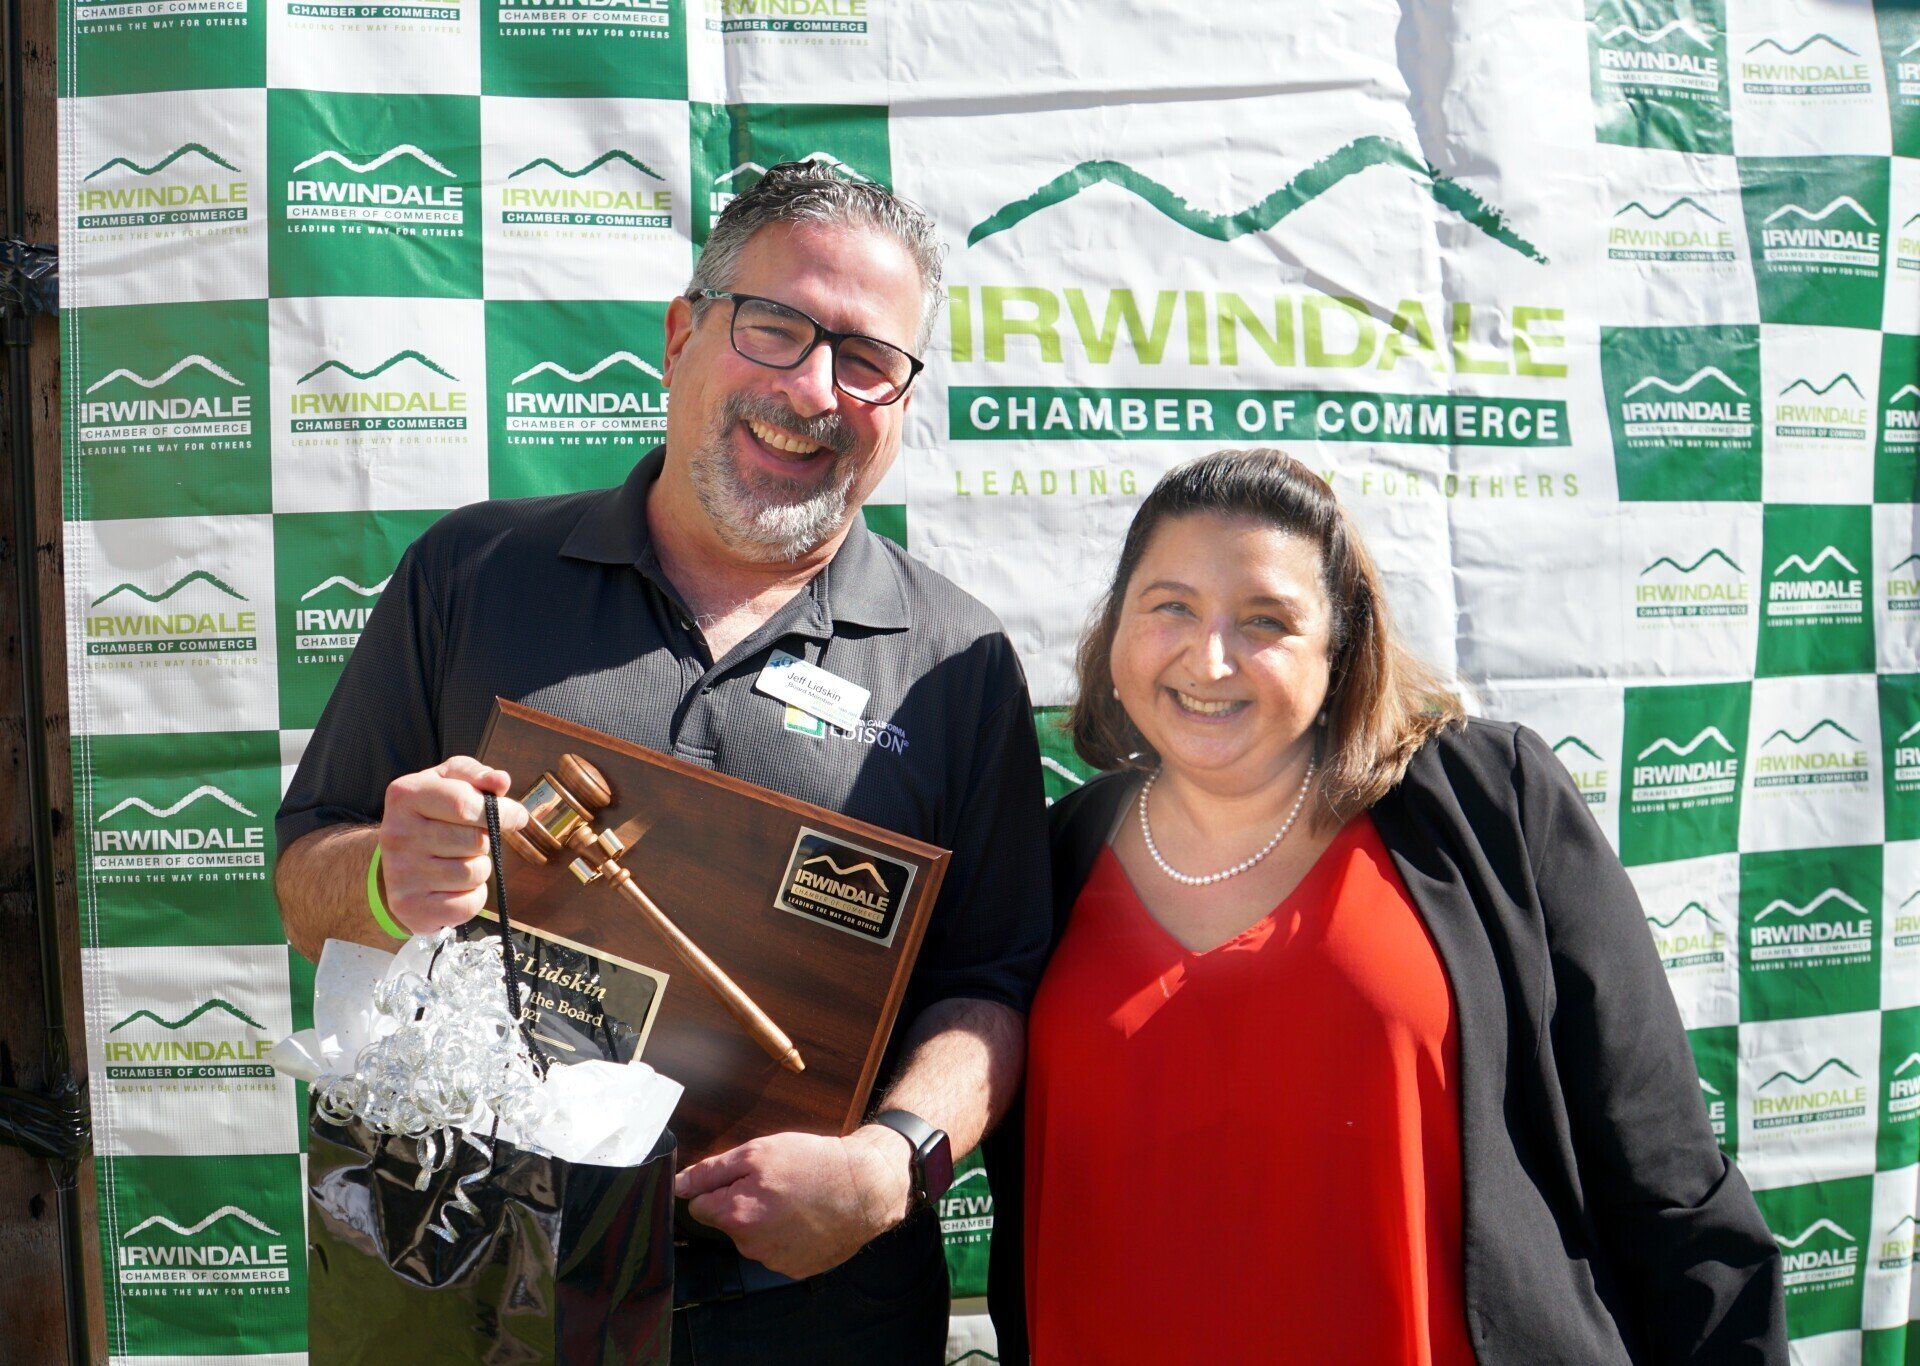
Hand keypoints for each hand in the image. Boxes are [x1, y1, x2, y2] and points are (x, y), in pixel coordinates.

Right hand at [379, 757, 528, 933]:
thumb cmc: (433, 817)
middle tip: (472, 840)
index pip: (464, 803)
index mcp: (405, 796)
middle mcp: (397, 834)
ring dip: (480, 868)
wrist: (395, 867)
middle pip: (475, 840)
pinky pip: (468, 903)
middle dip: (486, 841)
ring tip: (458, 861)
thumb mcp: (448, 784)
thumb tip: (501, 781)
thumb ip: (476, 776)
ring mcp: (400, 873)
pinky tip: (454, 887)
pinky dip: (473, 896)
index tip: (516, 816)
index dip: (502, 811)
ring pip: (474, 873)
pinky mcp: (409, 907)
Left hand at [674, 1127, 913, 1279]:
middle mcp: (749, 1245)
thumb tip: (678, 1185)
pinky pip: (777, 1251)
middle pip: (728, 1222)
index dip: (719, 1187)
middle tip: (776, 1183)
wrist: (865, 1188)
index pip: (699, 1206)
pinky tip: (806, 1217)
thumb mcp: (758, 1152)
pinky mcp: (795, 1270)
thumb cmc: (813, 1163)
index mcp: (735, 1214)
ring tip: (796, 1199)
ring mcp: (773, 1262)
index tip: (743, 1177)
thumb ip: (712, 1170)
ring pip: (753, 1238)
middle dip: (743, 1203)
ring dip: (766, 1220)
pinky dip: (787, 1236)